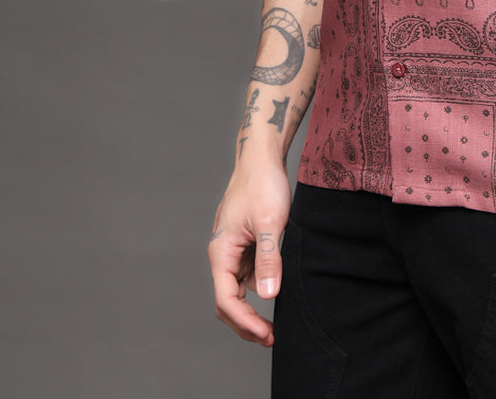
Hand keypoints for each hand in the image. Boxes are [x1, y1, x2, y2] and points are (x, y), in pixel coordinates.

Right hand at [208, 156, 292, 345]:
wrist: (261, 156)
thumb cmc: (263, 183)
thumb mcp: (270, 221)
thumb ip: (268, 258)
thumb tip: (267, 295)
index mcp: (221, 251)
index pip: (227, 300)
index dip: (245, 322)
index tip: (266, 334)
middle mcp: (222, 254)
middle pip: (227, 301)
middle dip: (245, 324)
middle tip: (270, 338)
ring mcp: (233, 250)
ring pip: (237, 291)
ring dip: (251, 311)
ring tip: (273, 326)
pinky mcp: (244, 244)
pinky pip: (246, 276)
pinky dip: (257, 291)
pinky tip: (274, 295)